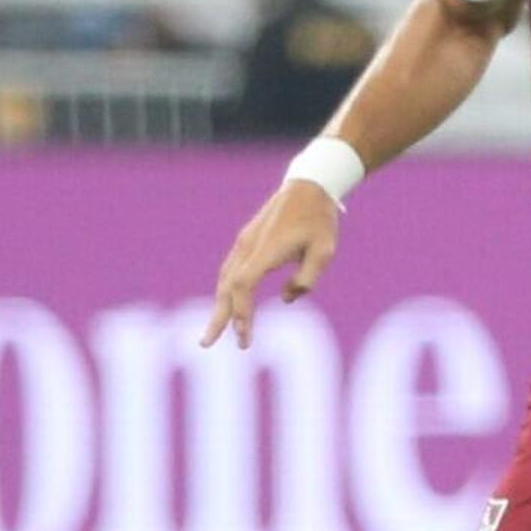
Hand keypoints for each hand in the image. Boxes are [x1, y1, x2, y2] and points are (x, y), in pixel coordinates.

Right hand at [203, 179, 340, 348]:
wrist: (308, 186)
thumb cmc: (319, 219)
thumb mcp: (324, 252)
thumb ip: (306, 280)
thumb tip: (286, 299)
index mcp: (266, 251)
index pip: (243, 287)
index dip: (240, 314)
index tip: (244, 338)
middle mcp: (248, 247)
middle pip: (226, 288)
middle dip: (217, 318)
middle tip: (206, 344)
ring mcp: (244, 243)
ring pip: (225, 280)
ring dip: (219, 306)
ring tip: (214, 330)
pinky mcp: (247, 241)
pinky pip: (230, 271)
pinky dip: (226, 292)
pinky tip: (227, 304)